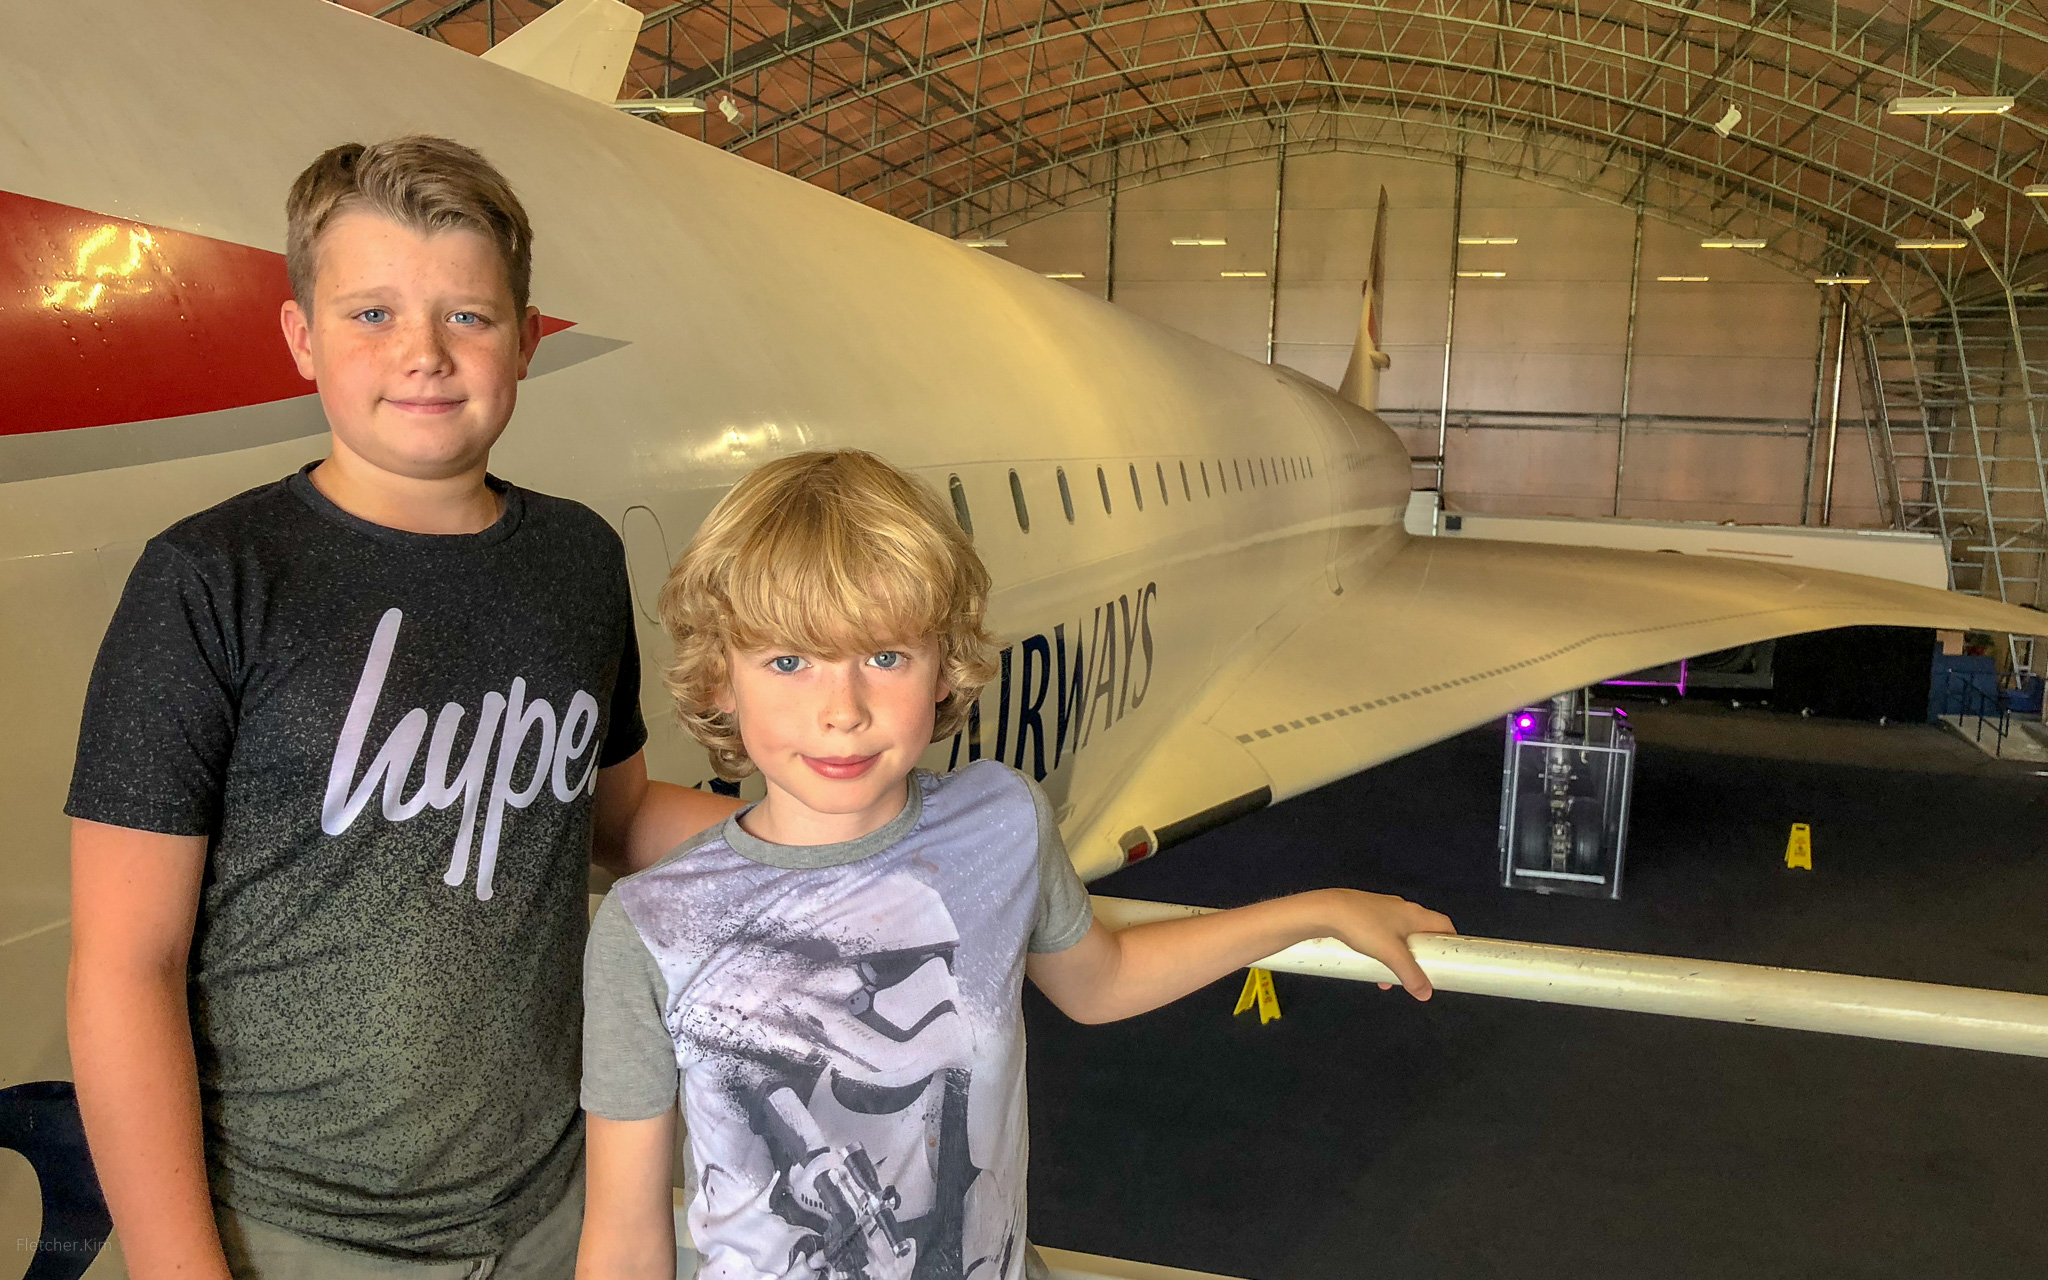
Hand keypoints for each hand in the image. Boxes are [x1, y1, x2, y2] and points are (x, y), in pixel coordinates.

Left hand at [1309, 888, 1455, 999]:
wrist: (1326, 911)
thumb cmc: (1364, 928)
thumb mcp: (1392, 955)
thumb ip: (1411, 975)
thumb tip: (1426, 994)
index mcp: (1415, 914)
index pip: (1444, 925)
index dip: (1450, 942)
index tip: (1449, 961)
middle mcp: (1402, 908)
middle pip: (1422, 933)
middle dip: (1421, 956)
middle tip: (1417, 974)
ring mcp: (1382, 909)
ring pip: (1400, 936)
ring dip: (1399, 957)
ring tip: (1390, 978)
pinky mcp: (1365, 913)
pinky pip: (1382, 934)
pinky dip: (1382, 951)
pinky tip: (1371, 966)